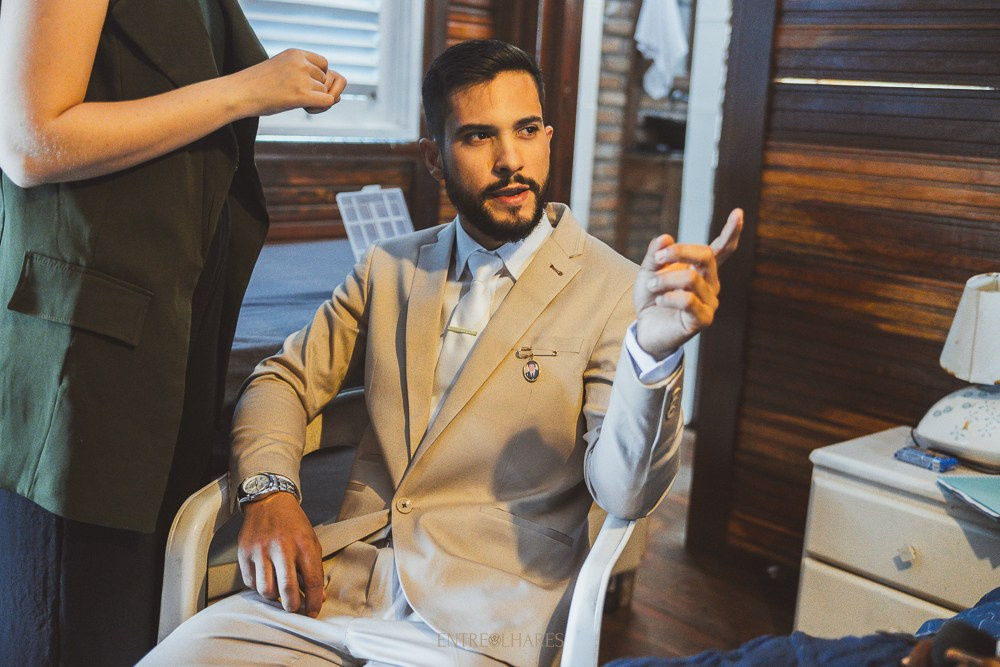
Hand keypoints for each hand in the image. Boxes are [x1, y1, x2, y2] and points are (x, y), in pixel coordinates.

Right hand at [232, 48, 346, 117]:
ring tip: (297, 103)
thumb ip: (306, 76)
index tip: (306, 86)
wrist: (238, 94)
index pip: (324, 64)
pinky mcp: (301, 94)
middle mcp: (301, 62)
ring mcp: (301, 78)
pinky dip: (321, 108)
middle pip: (327, 80)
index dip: (319, 78)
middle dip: (318, 91)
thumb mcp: (282, 71)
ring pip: (327, 92)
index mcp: (296, 53)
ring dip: (318, 101)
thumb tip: (339, 95)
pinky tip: (306, 109)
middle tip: (300, 98)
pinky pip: (328, 102)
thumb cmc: (257, 87)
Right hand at [237, 491, 324, 616]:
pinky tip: (265, 580)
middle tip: (293, 609)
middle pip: (287, 589)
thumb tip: (319, 597)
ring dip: (274, 598)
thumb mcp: (311, 541)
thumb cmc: (293, 524)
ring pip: (265, 590)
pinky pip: (250, 582)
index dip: (313, 601)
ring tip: (278, 594)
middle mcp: (282, 547)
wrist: (269, 501)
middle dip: (292, 607)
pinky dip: (258, 586)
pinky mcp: (244, 552)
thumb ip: (314, 568)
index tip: (312, 612)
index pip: (312, 581)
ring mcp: (261, 550)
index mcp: (304, 544)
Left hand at [632, 208, 742, 357]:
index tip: (738, 212)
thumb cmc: (651, 299)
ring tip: (652, 287)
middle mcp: (711, 284)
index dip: (731, 232)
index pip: (722, 249)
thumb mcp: (648, 271)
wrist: (645, 330)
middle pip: (706, 255)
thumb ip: (656, 254)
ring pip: (691, 279)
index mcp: (702, 270)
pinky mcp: (703, 320)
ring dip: (665, 279)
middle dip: (679, 252)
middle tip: (658, 259)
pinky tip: (660, 301)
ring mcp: (710, 302)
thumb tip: (666, 237)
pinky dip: (669, 297)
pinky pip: (689, 300)